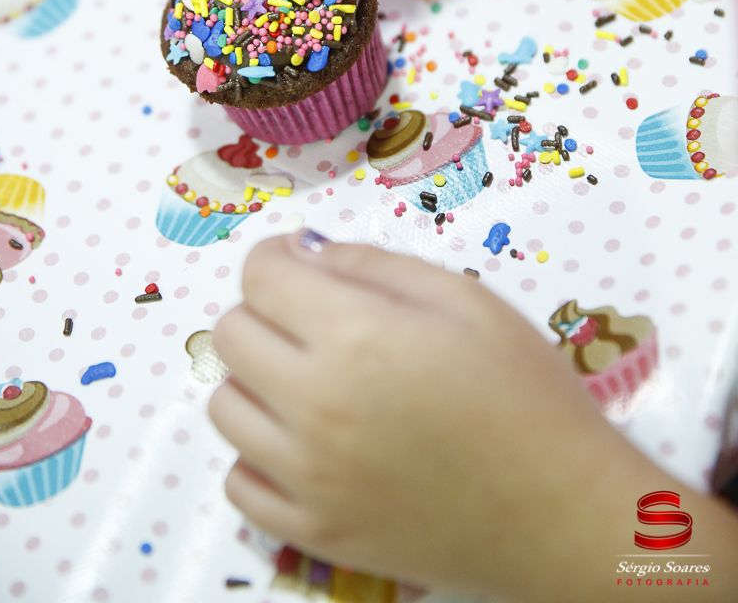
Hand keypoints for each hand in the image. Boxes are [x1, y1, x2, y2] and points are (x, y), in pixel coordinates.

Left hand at [208, 232, 725, 601]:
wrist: (561, 510)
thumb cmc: (524, 392)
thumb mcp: (463, 298)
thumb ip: (373, 265)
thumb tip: (307, 253)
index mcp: (353, 337)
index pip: (259, 275)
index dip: (279, 257)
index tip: (304, 264)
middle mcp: (313, 407)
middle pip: (231, 334)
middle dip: (266, 311)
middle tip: (317, 320)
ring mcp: (307, 479)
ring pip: (224, 406)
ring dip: (258, 381)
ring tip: (313, 381)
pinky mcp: (314, 533)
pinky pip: (240, 483)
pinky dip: (261, 455)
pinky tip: (307, 443)